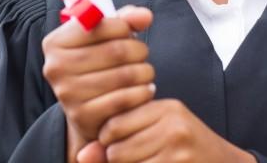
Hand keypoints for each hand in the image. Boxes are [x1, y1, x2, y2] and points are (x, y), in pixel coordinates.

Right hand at [41, 5, 155, 159]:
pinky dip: (142, 92)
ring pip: (124, 75)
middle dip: (138, 50)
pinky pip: (124, 99)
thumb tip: (144, 16)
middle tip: (143, 55)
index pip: (98, 24)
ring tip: (145, 72)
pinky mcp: (83, 115)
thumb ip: (124, 20)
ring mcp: (67, 94)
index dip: (123, 26)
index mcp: (55, 42)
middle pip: (115, 50)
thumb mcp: (105, 38)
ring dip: (144, 72)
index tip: (129, 33)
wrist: (87, 113)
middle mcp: (55, 67)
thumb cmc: (97, 65)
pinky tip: (145, 89)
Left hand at [82, 98, 257, 162]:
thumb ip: (119, 137)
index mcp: (166, 108)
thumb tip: (81, 156)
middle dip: (115, 160)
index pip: (114, 124)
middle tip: (134, 158)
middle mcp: (174, 125)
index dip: (107, 141)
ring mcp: (179, 150)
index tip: (117, 145)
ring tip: (144, 161)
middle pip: (117, 150)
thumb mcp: (157, 132)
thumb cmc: (185, 148)